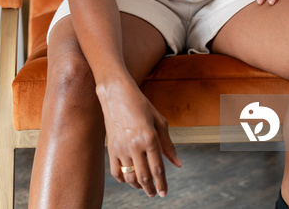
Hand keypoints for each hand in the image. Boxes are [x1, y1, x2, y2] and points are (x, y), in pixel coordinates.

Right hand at [98, 78, 180, 197]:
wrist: (117, 94)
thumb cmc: (141, 105)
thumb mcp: (159, 120)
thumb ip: (168, 144)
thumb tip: (177, 164)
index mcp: (149, 137)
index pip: (158, 168)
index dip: (162, 184)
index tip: (164, 193)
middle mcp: (135, 145)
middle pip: (144, 178)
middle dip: (151, 189)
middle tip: (154, 193)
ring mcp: (121, 148)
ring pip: (130, 178)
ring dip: (138, 186)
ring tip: (144, 186)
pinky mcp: (110, 149)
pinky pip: (116, 172)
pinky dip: (123, 179)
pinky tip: (129, 178)